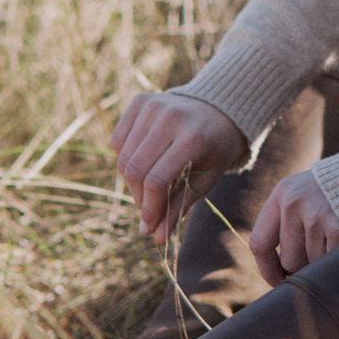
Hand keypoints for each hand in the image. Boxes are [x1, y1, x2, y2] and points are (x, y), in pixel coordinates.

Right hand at [111, 92, 247, 243]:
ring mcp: (154, 105)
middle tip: (149, 208)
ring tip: (149, 188)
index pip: (155, 180)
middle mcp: (171, 117)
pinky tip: (144, 161)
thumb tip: (155, 238)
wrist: (221, 107)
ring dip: (131, 182)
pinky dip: (124, 158)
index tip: (149, 225)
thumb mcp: (206, 178)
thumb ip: (179, 206)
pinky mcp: (141, 101)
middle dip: (139, 198)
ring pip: (123, 157)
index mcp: (192, 137)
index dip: (148, 208)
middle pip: (135, 170)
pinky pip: (117, 140)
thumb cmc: (216, 148)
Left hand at [249, 170, 338, 284]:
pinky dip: (338, 257)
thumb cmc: (334, 191)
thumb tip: (278, 273)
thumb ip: (286, 224)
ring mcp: (315, 214)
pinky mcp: (338, 226)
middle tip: (319, 252)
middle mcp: (294, 202)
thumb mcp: (303, 193)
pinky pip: (329, 260)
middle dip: (303, 265)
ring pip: (311, 264)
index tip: (278, 280)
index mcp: (282, 194)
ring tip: (335, 237)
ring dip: (323, 260)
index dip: (268, 269)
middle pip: (288, 260)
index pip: (260, 243)